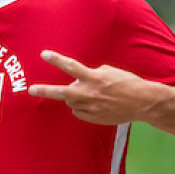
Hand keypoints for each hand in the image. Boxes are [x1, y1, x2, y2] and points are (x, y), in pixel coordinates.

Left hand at [28, 50, 171, 124]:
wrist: (143, 103)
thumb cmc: (126, 82)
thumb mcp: (108, 72)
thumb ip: (90, 75)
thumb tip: (75, 80)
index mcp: (95, 78)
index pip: (72, 67)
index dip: (56, 60)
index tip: (43, 54)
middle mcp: (91, 94)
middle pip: (62, 92)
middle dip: (44, 91)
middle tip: (31, 89)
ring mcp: (92, 108)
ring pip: (71, 101)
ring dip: (73, 96)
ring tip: (88, 93)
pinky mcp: (94, 119)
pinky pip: (78, 111)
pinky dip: (81, 106)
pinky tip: (94, 103)